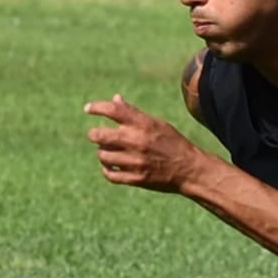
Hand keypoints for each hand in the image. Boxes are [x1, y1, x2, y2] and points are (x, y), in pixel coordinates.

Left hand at [84, 94, 200, 191]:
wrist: (189, 169)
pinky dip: (107, 170)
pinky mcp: (135, 178)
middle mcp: (136, 141)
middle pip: (99, 135)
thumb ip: (133, 113)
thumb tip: (114, 99)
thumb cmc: (172, 142)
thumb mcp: (156, 123)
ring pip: (102, 155)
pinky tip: (111, 166)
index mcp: (143, 124)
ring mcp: (135, 161)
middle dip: (94, 134)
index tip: (88, 109)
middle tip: (96, 135)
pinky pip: (110, 174)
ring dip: (102, 153)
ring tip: (109, 152)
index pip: (113, 110)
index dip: (97, 107)